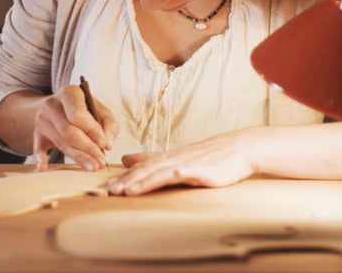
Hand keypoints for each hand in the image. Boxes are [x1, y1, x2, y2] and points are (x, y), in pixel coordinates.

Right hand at [32, 84, 117, 171]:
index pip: (78, 114)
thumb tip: (108, 144)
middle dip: (87, 148)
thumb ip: (108, 123)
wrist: (55, 106)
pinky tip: (42, 168)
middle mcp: (52, 104)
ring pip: (61, 143)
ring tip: (93, 166)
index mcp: (69, 93)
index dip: (92, 130)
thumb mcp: (98, 108)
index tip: (104, 144)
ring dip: (79, 157)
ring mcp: (42, 120)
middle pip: (69, 131)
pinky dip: (39, 159)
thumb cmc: (82, 108)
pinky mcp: (37, 135)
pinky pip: (38, 149)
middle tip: (101, 162)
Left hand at [106, 130, 255, 195]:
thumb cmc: (210, 156)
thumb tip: (126, 159)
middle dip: (124, 181)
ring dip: (139, 181)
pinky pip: (178, 172)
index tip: (103, 188)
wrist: (238, 149)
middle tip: (105, 192)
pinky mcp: (197, 168)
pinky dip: (164, 176)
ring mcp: (184, 163)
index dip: (122, 178)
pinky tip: (152, 181)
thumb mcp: (178, 157)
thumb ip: (152, 158)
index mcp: (167, 158)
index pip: (140, 168)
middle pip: (143, 170)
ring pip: (157, 171)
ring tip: (123, 191)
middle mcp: (172, 159)